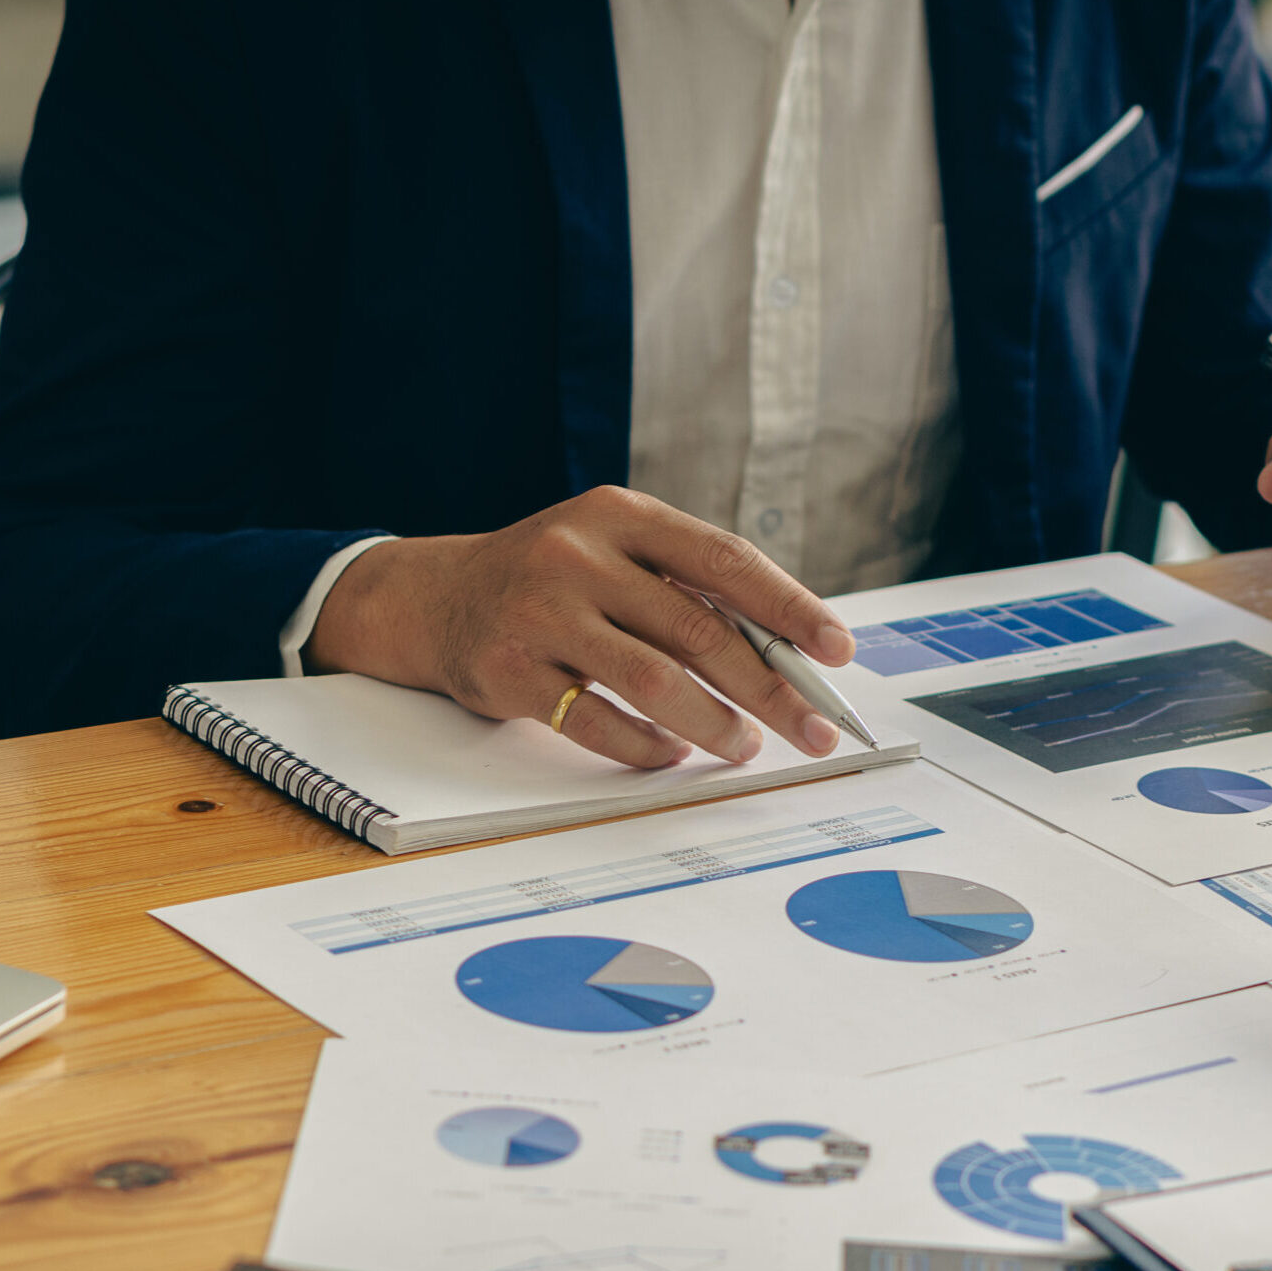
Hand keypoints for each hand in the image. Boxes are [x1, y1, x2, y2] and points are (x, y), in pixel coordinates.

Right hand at [305, 487, 857, 768]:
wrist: (434, 598)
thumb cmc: (552, 582)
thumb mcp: (616, 555)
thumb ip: (688, 589)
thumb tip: (789, 652)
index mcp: (622, 517)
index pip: (725, 560)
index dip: (789, 607)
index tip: (837, 649)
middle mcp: (579, 555)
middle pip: (699, 628)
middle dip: (768, 686)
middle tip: (811, 726)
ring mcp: (540, 613)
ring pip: (653, 680)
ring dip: (713, 722)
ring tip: (745, 746)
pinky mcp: (508, 670)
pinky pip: (593, 721)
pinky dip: (643, 744)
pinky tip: (670, 753)